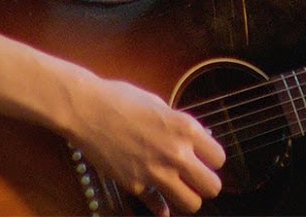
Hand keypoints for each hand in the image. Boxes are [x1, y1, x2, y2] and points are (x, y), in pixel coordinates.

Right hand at [65, 76, 225, 214]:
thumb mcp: (160, 105)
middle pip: (212, 187)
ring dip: (187, 196)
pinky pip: (157, 206)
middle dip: (205, 183)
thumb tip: (198, 141)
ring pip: (191, 204)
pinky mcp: (134, 185)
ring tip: (178, 187)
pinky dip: (159, 205)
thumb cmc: (121, 99)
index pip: (219, 158)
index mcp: (185, 129)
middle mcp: (175, 153)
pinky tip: (158, 200)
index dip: (211, 159)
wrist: (86, 109)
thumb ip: (180, 127)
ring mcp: (155, 172)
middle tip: (194, 176)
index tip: (202, 157)